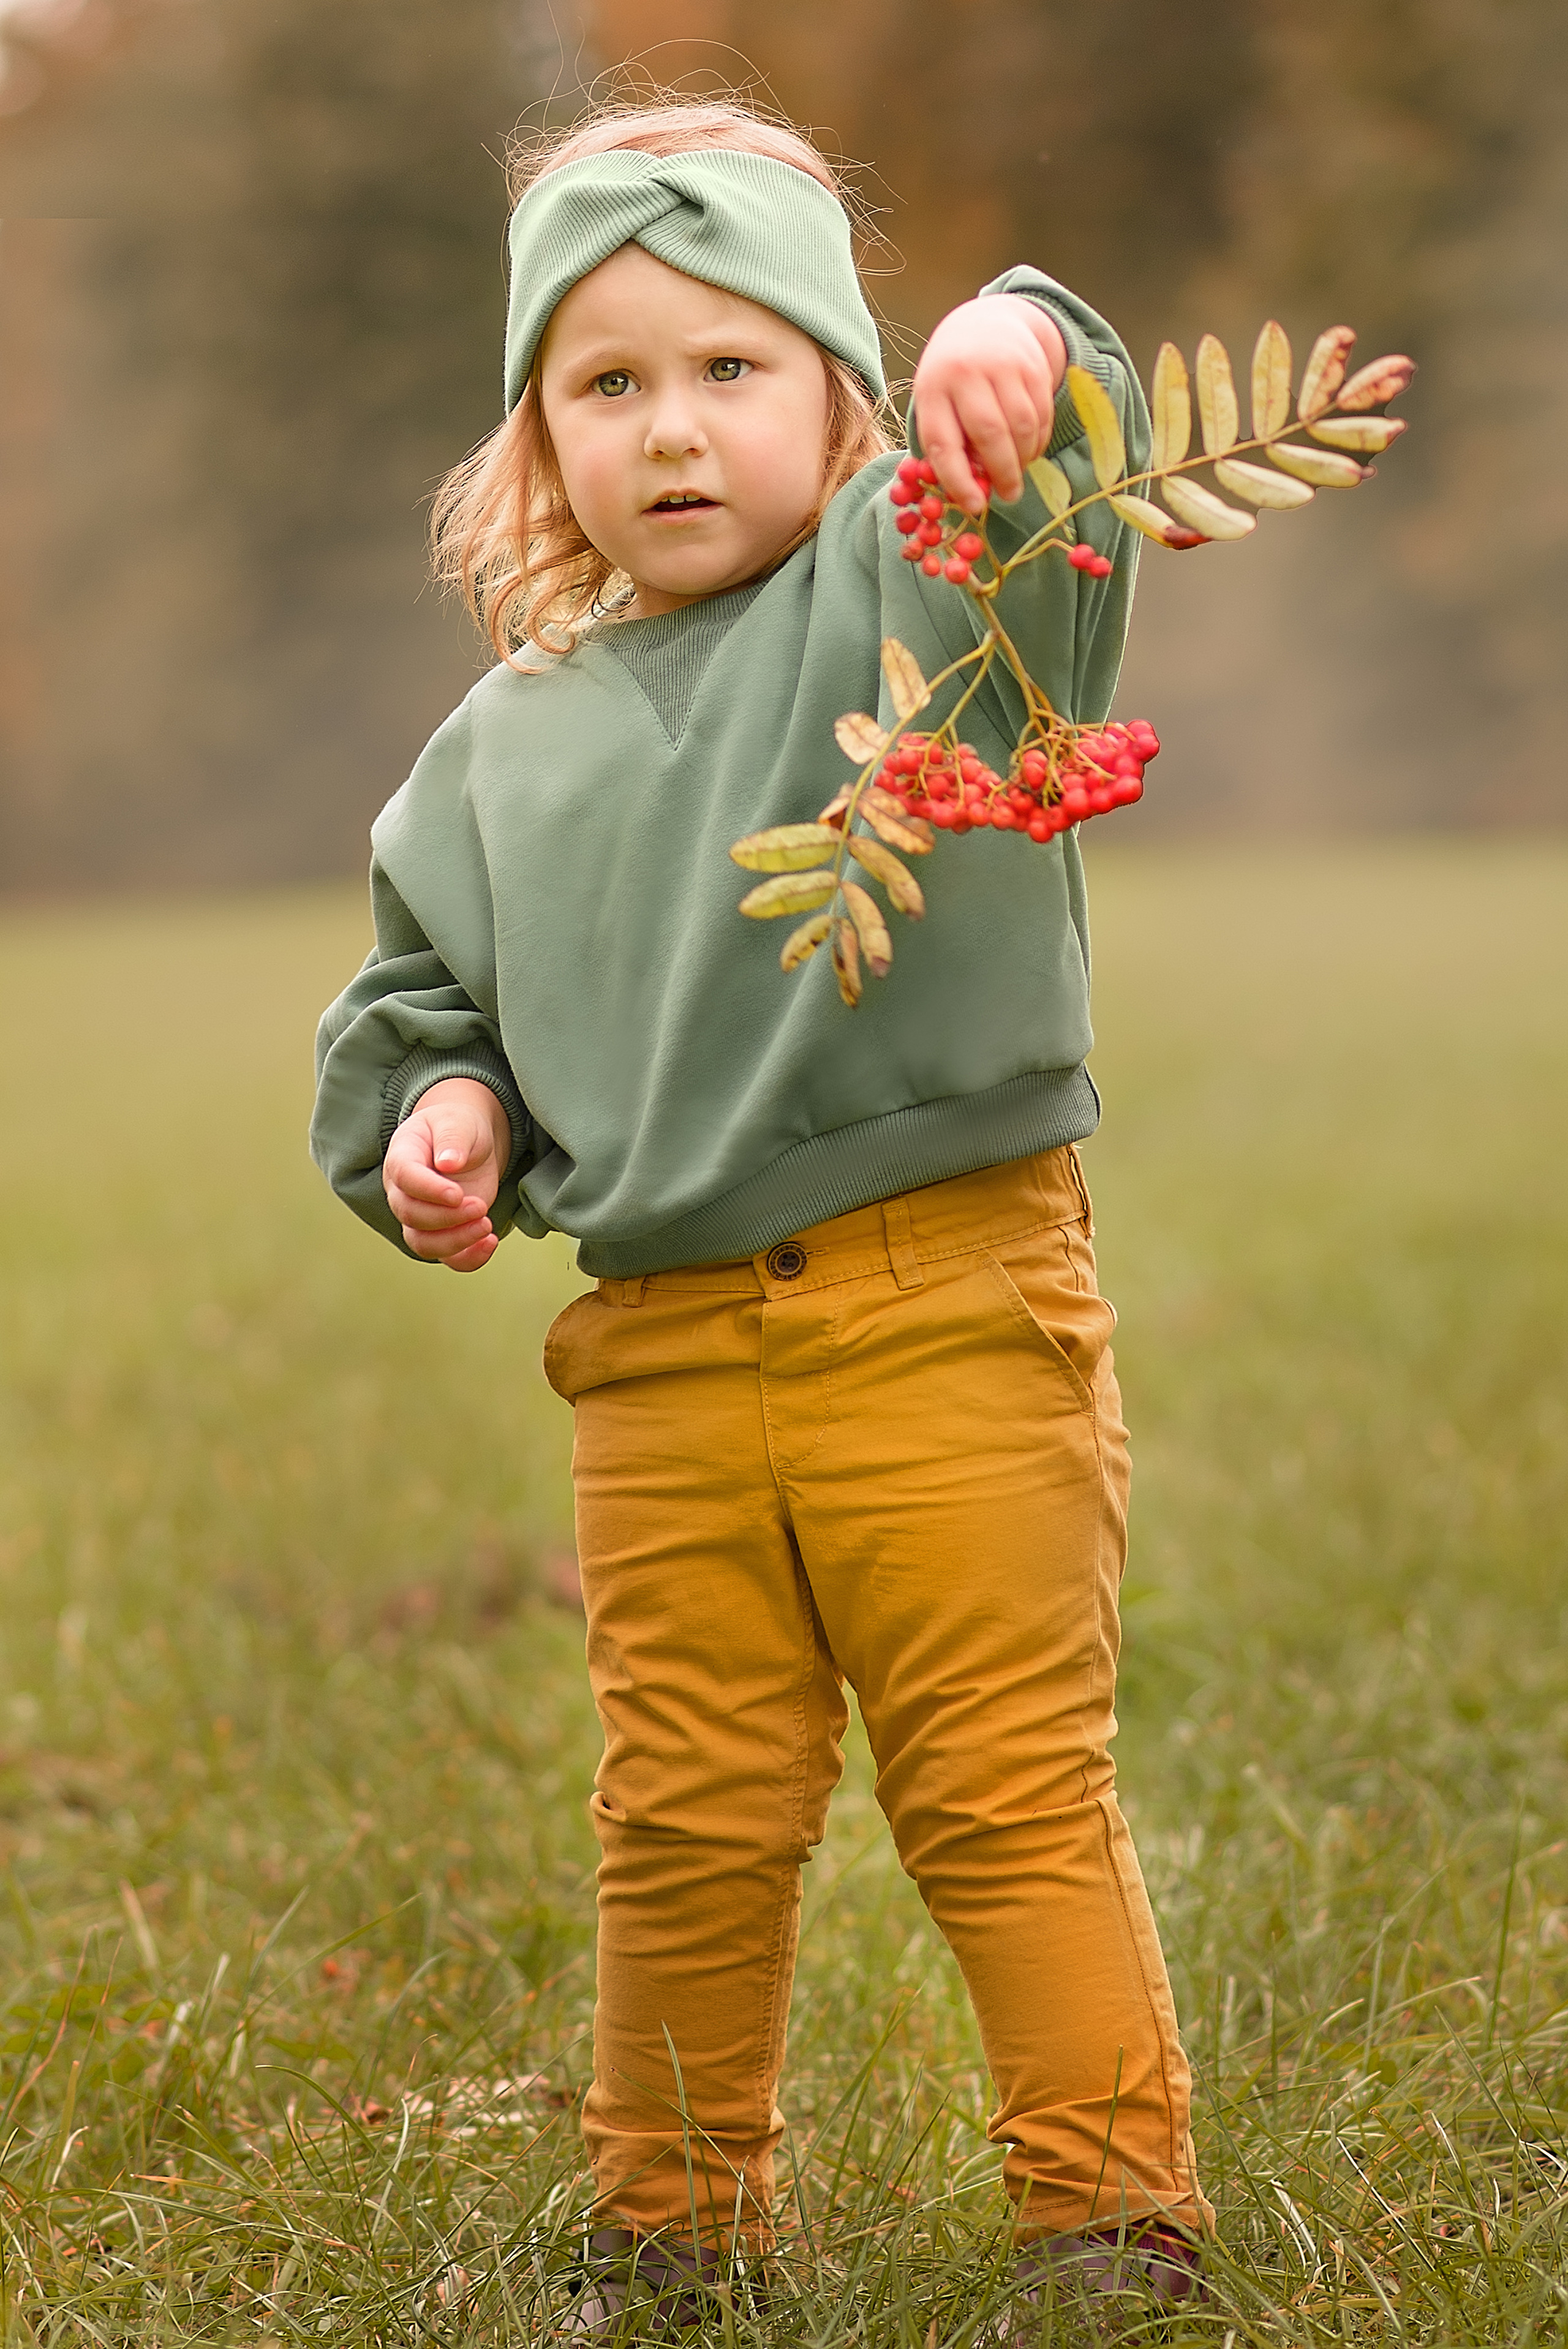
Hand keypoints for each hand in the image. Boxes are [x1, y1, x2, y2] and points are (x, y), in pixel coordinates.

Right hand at [383, 1078, 510, 1270]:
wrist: (469, 1144)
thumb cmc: (458, 1128)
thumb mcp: (458, 1122)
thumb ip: (452, 1138)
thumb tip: (448, 1163)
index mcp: (401, 1157)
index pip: (405, 1178)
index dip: (429, 1191)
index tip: (458, 1194)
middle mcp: (403, 1191)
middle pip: (411, 1215)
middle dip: (447, 1217)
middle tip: (480, 1206)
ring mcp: (420, 1216)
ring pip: (423, 1244)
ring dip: (456, 1241)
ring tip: (487, 1226)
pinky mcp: (443, 1232)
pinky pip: (448, 1257)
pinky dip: (469, 1258)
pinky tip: (490, 1243)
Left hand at [912, 294, 1067, 514]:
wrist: (985, 323)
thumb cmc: (955, 382)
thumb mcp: (940, 406)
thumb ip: (952, 446)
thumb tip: (974, 492)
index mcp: (932, 390)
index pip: (942, 444)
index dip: (958, 481)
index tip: (975, 507)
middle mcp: (965, 373)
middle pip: (989, 433)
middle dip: (1002, 473)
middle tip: (1009, 496)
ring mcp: (1001, 364)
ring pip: (1021, 425)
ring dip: (1024, 458)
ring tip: (1018, 470)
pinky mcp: (1032, 364)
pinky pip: (1041, 414)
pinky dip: (1039, 439)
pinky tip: (1030, 447)